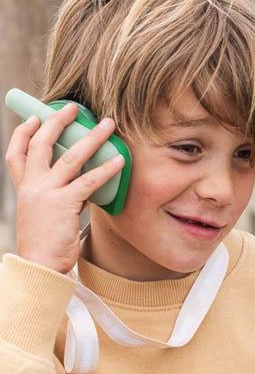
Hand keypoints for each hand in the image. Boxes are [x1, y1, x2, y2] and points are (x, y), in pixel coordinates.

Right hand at [5, 102, 125, 273]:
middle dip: (57, 122)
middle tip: (74, 107)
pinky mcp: (64, 204)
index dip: (23, 134)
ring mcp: (47, 193)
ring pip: (70, 157)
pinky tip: (120, 161)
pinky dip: (106, 169)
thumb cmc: (45, 244)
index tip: (32, 119)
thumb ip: (55, 197)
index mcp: (23, 188)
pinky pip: (89, 181)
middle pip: (41, 145)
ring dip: (91, 138)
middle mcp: (32, 186)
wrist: (38, 266)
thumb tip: (80, 188)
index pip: (16, 154)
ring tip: (107, 125)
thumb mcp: (42, 215)